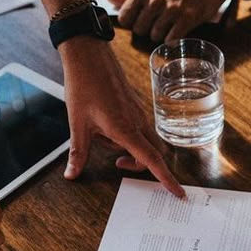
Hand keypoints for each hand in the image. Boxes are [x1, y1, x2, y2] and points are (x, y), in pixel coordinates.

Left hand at [59, 37, 183, 195]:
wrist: (89, 56)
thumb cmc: (84, 86)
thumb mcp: (77, 124)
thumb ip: (78, 153)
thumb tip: (72, 175)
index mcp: (125, 129)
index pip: (151, 160)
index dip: (166, 179)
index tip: (178, 193)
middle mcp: (138, 122)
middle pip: (152, 154)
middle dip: (138, 164)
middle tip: (116, 163)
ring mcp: (139, 113)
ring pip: (144, 141)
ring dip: (128, 148)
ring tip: (102, 136)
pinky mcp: (135, 107)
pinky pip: (139, 129)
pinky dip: (126, 135)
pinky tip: (104, 126)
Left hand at [117, 0, 250, 42]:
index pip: (124, 18)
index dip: (133, 22)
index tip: (144, 18)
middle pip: (139, 30)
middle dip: (148, 30)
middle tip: (161, 21)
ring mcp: (171, 8)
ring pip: (154, 36)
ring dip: (162, 35)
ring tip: (172, 24)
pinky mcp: (187, 18)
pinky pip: (170, 39)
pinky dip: (173, 39)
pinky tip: (179, 29)